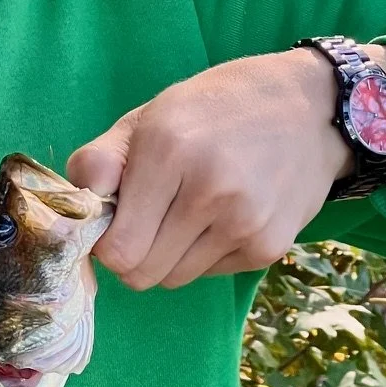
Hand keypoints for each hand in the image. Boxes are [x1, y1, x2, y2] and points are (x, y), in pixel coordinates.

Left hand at [65, 43, 385, 290]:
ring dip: (169, 255)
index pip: (117, 250)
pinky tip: (221, 214)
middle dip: (133, 254)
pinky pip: (210, 273)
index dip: (105, 242)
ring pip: (174, 279)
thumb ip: (99, 161)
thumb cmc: (215, 108)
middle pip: (142, 275)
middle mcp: (209, 191)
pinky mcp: (269, 246)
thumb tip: (74, 211)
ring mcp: (244, 223)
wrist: (311, 108)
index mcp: (168, 150)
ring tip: (188, 209)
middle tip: (147, 218)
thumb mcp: (148, 117)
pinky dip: (205, 254)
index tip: (114, 220)